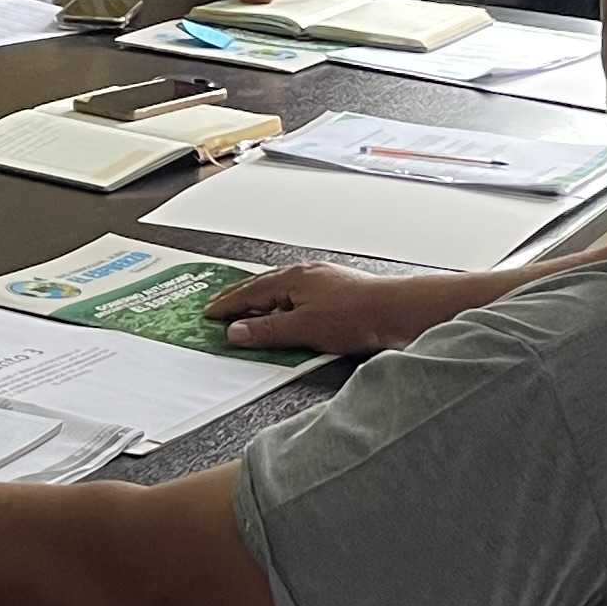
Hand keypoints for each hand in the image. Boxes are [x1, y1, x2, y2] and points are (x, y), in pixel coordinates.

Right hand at [203, 262, 464, 354]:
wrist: (397, 311)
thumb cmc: (356, 316)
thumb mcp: (303, 329)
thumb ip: (267, 331)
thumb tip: (236, 332)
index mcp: (292, 279)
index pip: (249, 293)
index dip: (227, 305)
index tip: (209, 314)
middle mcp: (306, 274)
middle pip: (263, 285)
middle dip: (239, 297)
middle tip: (219, 307)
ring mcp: (323, 279)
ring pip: (282, 288)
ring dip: (261, 299)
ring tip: (247, 309)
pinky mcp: (337, 290)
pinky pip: (299, 293)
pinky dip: (283, 302)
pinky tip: (288, 312)